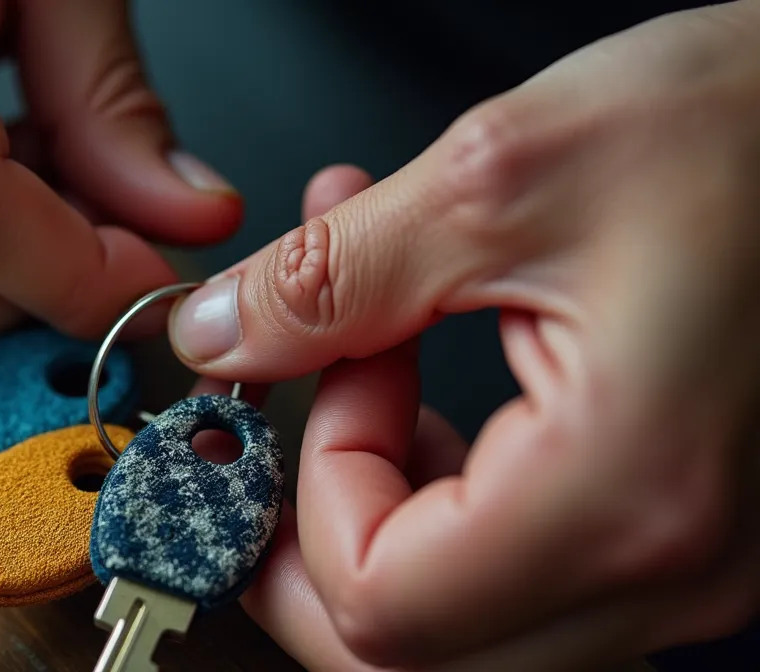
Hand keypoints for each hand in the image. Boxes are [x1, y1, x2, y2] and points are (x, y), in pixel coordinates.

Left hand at [170, 3, 759, 668]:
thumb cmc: (749, 126)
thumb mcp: (500, 176)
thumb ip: (330, 278)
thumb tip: (223, 338)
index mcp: (626, 490)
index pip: (383, 604)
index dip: (307, 498)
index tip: (317, 381)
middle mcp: (672, 563)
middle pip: (415, 661)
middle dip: (310, 543)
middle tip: (280, 433)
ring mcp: (689, 563)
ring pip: (465, 635)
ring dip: (375, 519)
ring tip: (366, 378)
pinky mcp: (688, 529)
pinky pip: (526, 581)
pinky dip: (445, 511)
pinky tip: (429, 410)